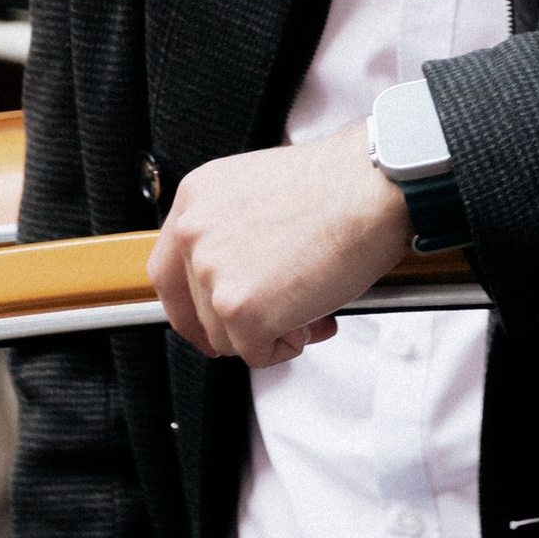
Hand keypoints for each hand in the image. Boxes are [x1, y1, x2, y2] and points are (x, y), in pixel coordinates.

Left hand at [148, 120, 411, 365]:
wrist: (371, 187)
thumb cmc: (337, 184)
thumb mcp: (259, 191)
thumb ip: (233, 233)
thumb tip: (238, 277)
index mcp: (195, 200)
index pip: (168, 271)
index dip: (190, 307)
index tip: (208, 322)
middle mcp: (193, 234)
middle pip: (196, 312)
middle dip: (237, 325)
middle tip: (275, 320)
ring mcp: (212, 273)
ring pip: (227, 337)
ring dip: (270, 331)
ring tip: (308, 301)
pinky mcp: (241, 309)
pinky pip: (257, 353)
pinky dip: (288, 345)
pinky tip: (313, 312)